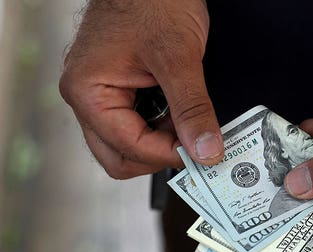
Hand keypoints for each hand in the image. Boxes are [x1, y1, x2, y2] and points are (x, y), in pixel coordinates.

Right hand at [59, 0, 221, 178]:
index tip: (203, 154)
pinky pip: (136, 124)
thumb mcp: (180, 58)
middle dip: (159, 157)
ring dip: (161, 142)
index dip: (169, 155)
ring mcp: (101, 94)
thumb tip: (206, 151)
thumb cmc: (153, 0)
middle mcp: (87, 97)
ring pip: (127, 144)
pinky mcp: (117, 89)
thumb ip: (192, 109)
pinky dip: (160, 127)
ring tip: (190, 124)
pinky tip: (181, 113)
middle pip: (120, 156)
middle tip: (196, 147)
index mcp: (88, 91)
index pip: (128, 148)